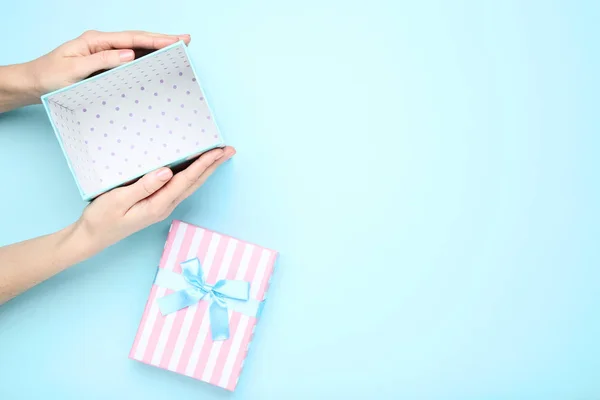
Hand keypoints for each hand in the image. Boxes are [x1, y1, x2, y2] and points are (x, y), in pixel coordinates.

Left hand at [29, 30, 190, 99]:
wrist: (32, 84)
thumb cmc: (49, 77)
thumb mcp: (74, 69)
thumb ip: (102, 61)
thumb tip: (130, 54)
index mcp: (95, 41)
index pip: (132, 39)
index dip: (156, 39)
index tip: (175, 40)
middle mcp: (101, 44)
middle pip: (138, 40)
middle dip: (162, 39)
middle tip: (185, 40)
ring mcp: (103, 54)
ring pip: (135, 48)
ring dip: (156, 48)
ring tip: (177, 48)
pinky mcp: (103, 65)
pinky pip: (128, 60)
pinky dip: (145, 59)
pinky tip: (156, 61)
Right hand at [75, 146, 235, 255]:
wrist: (91, 237)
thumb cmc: (101, 218)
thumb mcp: (118, 200)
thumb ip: (144, 186)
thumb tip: (167, 172)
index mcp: (158, 204)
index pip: (186, 180)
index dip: (203, 164)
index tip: (217, 151)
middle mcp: (165, 206)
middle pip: (194, 182)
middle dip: (213, 166)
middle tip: (229, 150)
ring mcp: (161, 206)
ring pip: (189, 184)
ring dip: (205, 170)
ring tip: (218, 156)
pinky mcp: (155, 204)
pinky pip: (179, 186)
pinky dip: (192, 174)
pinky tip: (195, 168)